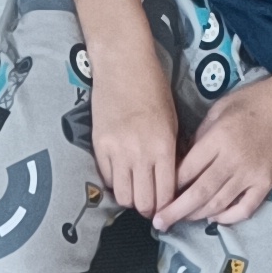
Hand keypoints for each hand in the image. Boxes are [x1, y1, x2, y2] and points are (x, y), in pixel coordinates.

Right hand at [88, 22, 178, 221]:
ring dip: (130, 198)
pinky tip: (121, 173)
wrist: (123, 64)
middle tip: (149, 204)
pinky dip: (115, 182)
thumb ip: (171, 154)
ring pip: (123, 197)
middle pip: (143, 203)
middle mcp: (140, 153)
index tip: (166, 208)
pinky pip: (107, 179)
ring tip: (135, 190)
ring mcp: (117, 151)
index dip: (166, 207)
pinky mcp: (99, 147)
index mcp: (163, 147)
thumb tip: (170, 183)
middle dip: (148, 209)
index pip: (165, 195)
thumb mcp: (172, 122)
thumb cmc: (153, 88)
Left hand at [159, 72, 271, 232]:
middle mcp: (233, 160)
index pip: (187, 170)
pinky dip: (227, 218)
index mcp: (218, 139)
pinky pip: (244, 209)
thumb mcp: (220, 109)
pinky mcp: (266, 183)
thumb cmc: (254, 101)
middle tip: (159, 223)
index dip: (170, 186)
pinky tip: (215, 218)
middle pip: (198, 193)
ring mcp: (251, 174)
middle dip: (175, 211)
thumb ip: (202, 136)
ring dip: (197, 216)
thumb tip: (185, 160)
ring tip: (183, 220)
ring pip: (218, 205)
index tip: (159, 195)